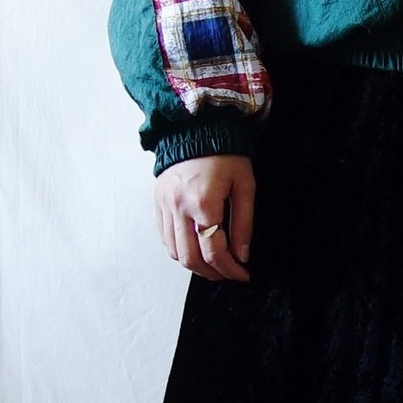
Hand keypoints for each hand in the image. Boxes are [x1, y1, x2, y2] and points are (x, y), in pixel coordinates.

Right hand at [154, 154, 254, 281]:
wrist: (197, 128)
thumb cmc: (226, 154)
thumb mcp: (245, 186)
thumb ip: (244, 223)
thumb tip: (242, 255)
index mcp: (204, 203)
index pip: (215, 251)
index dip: (230, 269)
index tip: (243, 274)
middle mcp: (179, 208)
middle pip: (191, 259)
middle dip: (212, 273)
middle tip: (229, 274)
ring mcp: (165, 207)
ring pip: (175, 253)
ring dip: (195, 265)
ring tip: (214, 265)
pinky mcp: (157, 203)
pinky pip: (165, 238)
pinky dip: (179, 251)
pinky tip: (196, 249)